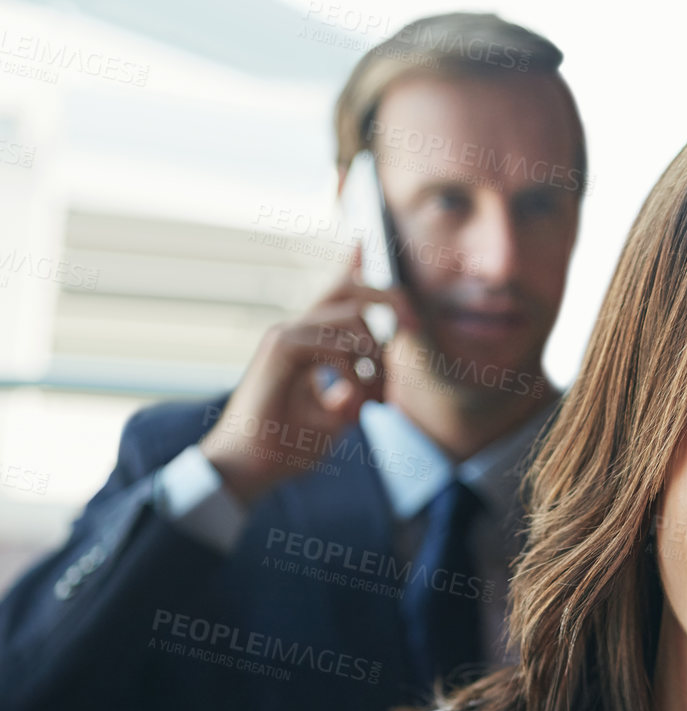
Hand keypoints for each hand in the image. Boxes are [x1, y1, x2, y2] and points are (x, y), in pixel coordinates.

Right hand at [200, 253, 418, 505]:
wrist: (247, 468)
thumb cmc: (285, 447)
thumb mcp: (334, 418)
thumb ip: (355, 393)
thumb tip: (374, 381)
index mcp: (306, 342)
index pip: (334, 292)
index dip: (351, 265)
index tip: (362, 242)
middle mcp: (294, 331)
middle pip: (348, 289)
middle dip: (390, 298)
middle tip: (415, 327)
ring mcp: (284, 336)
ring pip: (351, 318)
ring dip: (376, 355)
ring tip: (371, 394)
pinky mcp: (279, 350)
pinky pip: (332, 343)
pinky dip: (353, 370)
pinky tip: (350, 398)